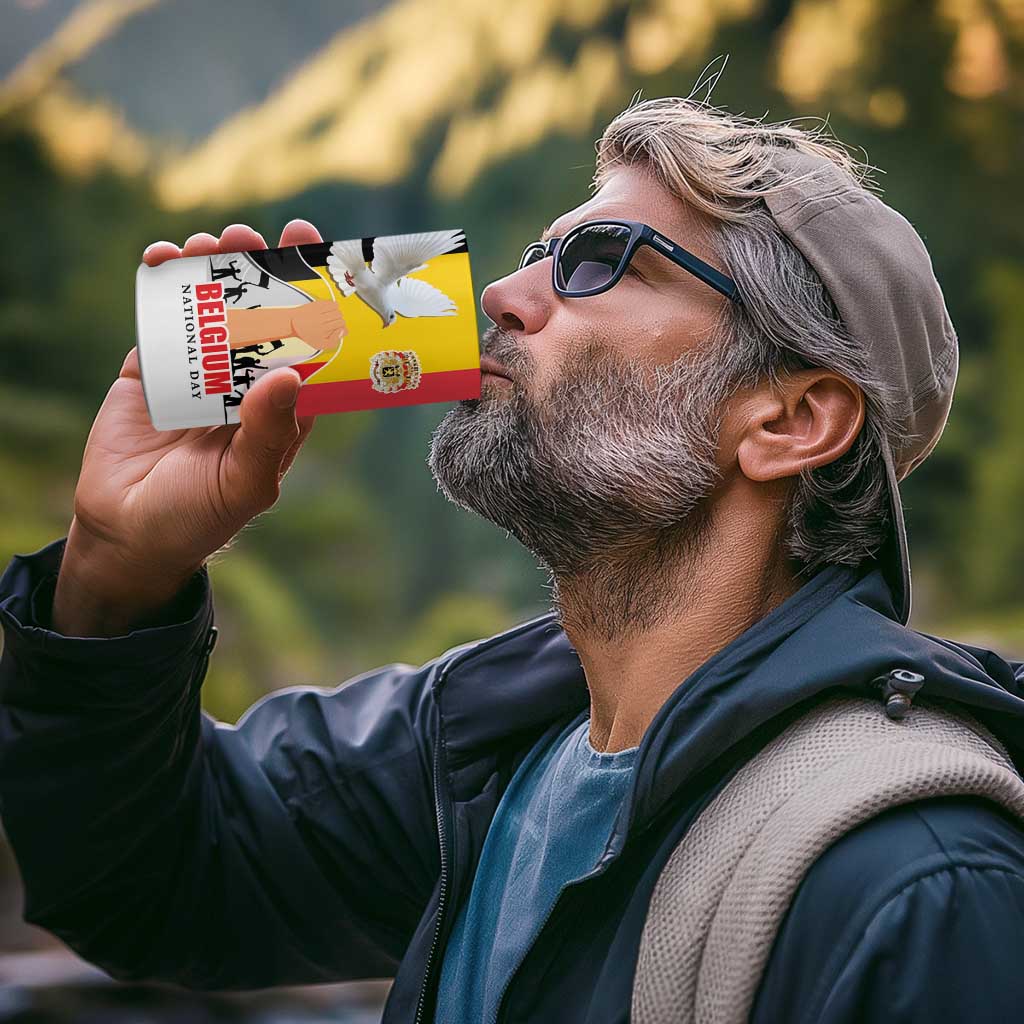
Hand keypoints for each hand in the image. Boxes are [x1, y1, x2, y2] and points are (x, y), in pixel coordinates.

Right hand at [52, 220, 323, 635]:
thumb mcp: (244, 482)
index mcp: (281, 407)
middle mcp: (246, 382)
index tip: (319, 256)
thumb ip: (268, 432)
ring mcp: (200, 371)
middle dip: (263, 271)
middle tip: (260, 235)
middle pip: (263, 314)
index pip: (309, 345)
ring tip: (212, 241)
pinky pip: (162, 317)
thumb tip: (290, 373)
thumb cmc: (199, 517)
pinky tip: (164, 257)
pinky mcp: (153, 367)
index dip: (317, 301)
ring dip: (214, 268)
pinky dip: (162, 284)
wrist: (126, 533)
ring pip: (214, 307)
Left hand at [290, 300, 346, 352]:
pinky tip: (328, 310)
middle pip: (341, 318)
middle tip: (333, 323)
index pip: (343, 328)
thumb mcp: (320, 344)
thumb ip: (334, 341)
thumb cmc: (306, 334)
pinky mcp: (317, 304)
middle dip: (339, 321)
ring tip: (330, 316)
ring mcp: (320, 312)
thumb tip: (342, 331)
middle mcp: (321, 321)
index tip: (337, 329)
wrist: (291, 323)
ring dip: (336, 312)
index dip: (342, 329)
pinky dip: (332, 305)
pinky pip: (331, 303)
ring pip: (337, 309)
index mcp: (323, 332)